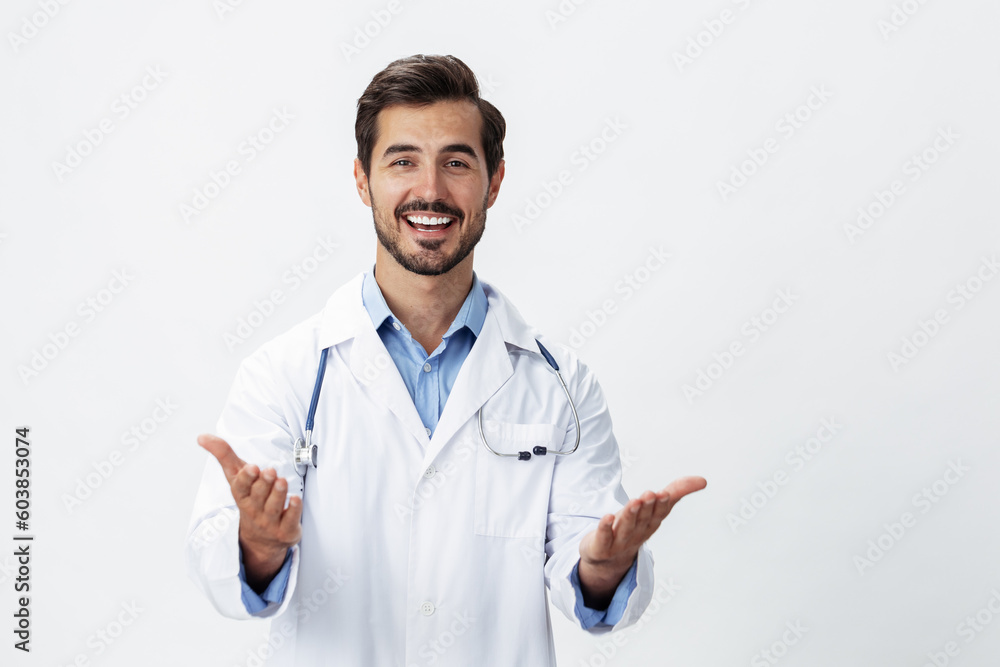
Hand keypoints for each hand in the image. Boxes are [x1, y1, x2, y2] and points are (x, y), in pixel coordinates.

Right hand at [198, 433, 301, 590]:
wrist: (261, 539)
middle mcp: (254, 509)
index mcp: (242, 495)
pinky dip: (293, 510)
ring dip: (278, 493)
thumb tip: (202, 436)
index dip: (247, 478)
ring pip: (274, 507)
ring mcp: (270, 521)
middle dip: (264, 483)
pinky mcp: (286, 530)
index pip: (241, 487)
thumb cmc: (250, 499)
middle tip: (270, 471)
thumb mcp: (236, 477)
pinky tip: (295, 499)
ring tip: (282, 481)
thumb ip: (224, 455)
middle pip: (259, 496)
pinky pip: (290, 520)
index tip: (252, 468)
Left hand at [577, 476, 706, 608]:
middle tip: (650, 495)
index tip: (664, 493)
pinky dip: (605, 528)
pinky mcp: (601, 545)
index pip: (658, 514)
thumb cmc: (633, 528)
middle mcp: (637, 532)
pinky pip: (604, 536)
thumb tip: (702, 480)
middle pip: (642, 519)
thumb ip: (676, 492)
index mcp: (650, 523)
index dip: (661, 504)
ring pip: (626, 527)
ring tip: (634, 502)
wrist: (608, 559)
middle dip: (647, 507)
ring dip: (630, 515)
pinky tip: (607, 518)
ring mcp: (619, 541)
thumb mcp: (654, 508)